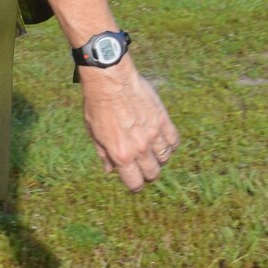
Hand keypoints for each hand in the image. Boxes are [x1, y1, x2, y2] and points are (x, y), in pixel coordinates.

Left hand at [79, 61, 178, 191]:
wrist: (110, 82)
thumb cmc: (97, 107)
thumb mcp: (94, 133)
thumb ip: (104, 154)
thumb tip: (110, 170)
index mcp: (121, 155)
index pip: (135, 182)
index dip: (135, 185)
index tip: (135, 183)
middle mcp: (139, 148)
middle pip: (153, 173)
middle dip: (148, 173)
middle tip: (143, 167)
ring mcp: (153, 134)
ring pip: (165, 158)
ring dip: (159, 158)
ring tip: (151, 152)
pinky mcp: (163, 120)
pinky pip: (174, 141)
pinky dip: (170, 144)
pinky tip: (162, 140)